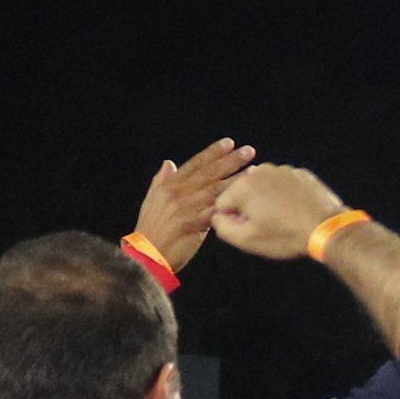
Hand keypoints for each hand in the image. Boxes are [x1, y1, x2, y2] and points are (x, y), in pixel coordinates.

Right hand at [128, 137, 257, 271]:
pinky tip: (245, 200)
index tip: (229, 143)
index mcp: (169, 185)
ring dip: (236, 179)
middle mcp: (178, 193)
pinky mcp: (191, 225)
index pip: (195, 164)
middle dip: (230, 160)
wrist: (145, 255)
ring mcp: (185, 208)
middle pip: (209, 173)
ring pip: (215, 190)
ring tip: (253, 171)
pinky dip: (230, 206)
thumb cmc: (150, 230)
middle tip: (249, 151)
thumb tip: (169, 163)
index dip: (213, 152)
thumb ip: (161, 181)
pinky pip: (214, 213)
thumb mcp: (151, 201)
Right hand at [210, 164, 345, 260]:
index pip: (222, 204)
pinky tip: (296, 212)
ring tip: (283, 220)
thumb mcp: (247, 240)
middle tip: (268, 226)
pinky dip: (287, 197)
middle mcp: (261, 171)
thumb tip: (217, 216)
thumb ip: (222, 227)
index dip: (233, 220)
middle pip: (243, 193)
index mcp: (243, 186)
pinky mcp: (300, 174)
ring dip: (268, 201)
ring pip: (264, 188)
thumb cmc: (286, 236)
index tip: (250, 229)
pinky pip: (285, 186)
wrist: (327, 228)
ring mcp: (283, 170)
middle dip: (250, 208)